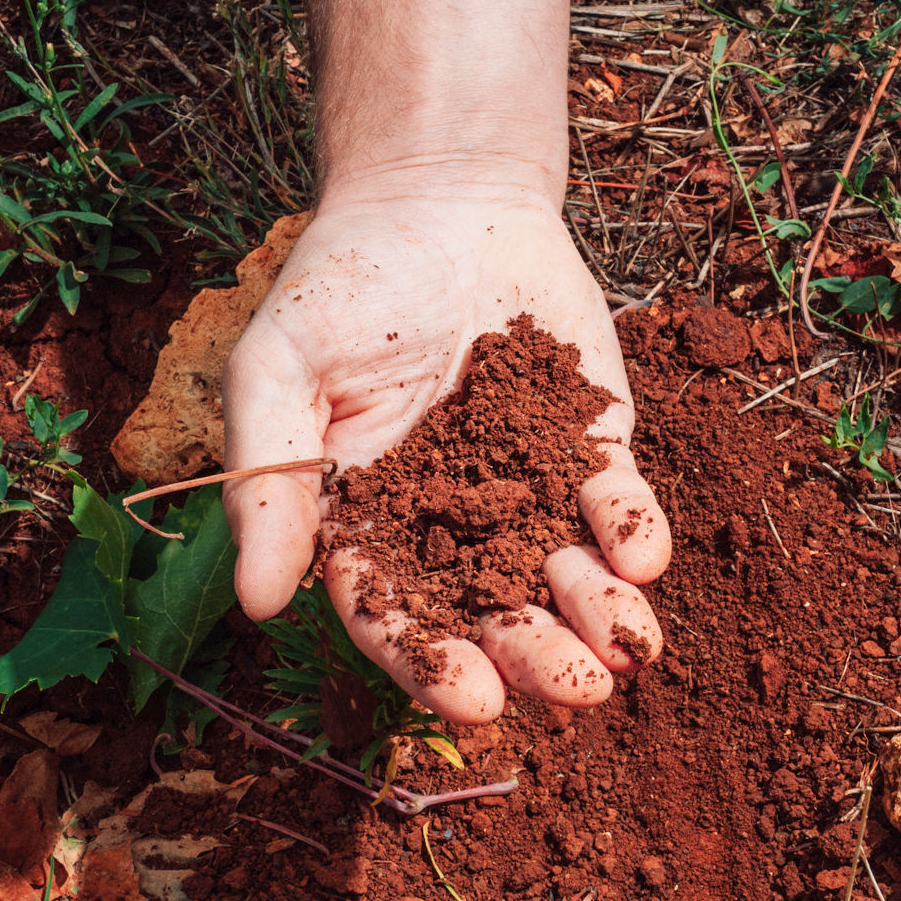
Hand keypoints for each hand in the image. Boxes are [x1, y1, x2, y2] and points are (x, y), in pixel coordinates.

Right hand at [221, 180, 670, 725]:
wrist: (440, 199)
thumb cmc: (343, 282)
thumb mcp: (279, 369)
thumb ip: (271, 482)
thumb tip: (256, 604)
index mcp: (367, 526)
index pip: (397, 616)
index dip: (432, 664)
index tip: (475, 702)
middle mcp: (449, 528)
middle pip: (492, 613)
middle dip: (536, 656)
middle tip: (575, 690)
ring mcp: (527, 491)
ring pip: (564, 575)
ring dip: (597, 616)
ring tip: (627, 652)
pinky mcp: (589, 449)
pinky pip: (615, 504)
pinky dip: (633, 534)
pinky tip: (643, 560)